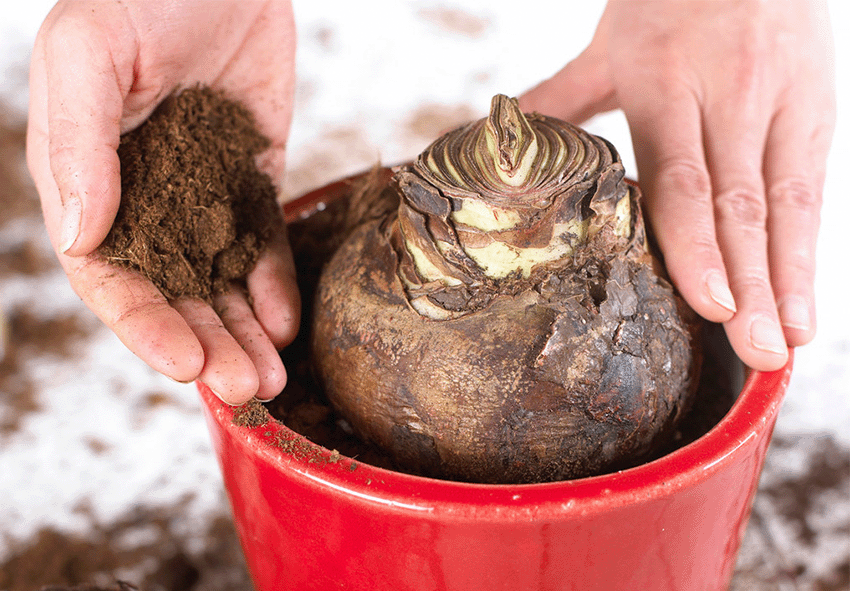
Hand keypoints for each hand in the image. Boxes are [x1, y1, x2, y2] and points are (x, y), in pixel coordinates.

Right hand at [27, 0, 298, 403]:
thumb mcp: (88, 56)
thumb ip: (79, 146)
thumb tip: (84, 238)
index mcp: (90, 185)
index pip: (111, 279)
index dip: (145, 328)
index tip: (186, 366)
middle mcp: (144, 202)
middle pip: (174, 296)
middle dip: (209, 347)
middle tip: (248, 389)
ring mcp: (200, 195)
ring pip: (220, 281)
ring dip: (244, 333)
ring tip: (272, 378)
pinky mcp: (249, 178)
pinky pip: (261, 242)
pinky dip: (273, 283)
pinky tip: (287, 320)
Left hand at [520, 0, 835, 370]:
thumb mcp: (610, 45)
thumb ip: (562, 98)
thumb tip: (502, 143)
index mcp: (662, 81)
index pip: (681, 178)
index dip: (697, 246)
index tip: (711, 306)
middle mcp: (728, 93)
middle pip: (740, 203)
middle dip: (752, 285)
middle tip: (758, 355)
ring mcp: (781, 99)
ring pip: (786, 202)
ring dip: (790, 279)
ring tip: (788, 344)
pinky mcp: (818, 105)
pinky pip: (814, 187)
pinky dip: (809, 250)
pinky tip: (805, 302)